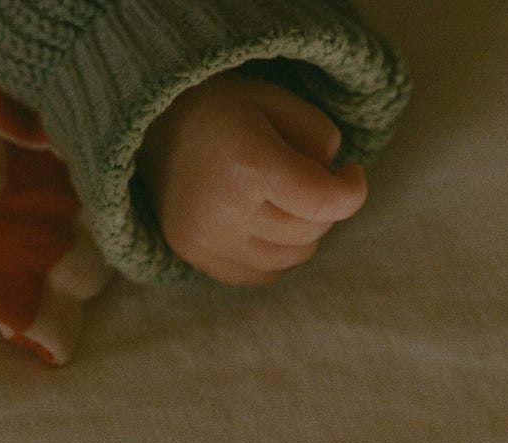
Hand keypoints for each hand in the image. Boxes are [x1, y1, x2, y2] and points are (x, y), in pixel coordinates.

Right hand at [137, 74, 367, 285]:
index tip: (350, 172)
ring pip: (288, 260)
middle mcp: (225, 212)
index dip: (352, 192)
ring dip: (303, 235)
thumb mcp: (280, 101)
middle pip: (308, 233)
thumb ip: (319, 139)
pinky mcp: (195, 257)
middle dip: (325, 210)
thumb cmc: (225, 110)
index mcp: (249, 165)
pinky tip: (270, 228)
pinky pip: (259, 276)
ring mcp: (206, 241)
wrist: (155, 129)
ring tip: (291, 204)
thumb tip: (332, 183)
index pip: (323, 203)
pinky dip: (277, 257)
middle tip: (314, 182)